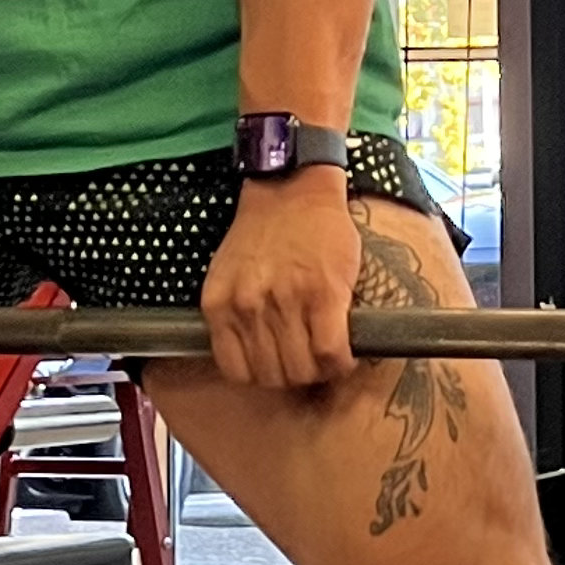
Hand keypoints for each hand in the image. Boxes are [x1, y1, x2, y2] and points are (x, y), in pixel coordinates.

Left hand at [199, 177, 362, 388]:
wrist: (293, 188)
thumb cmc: (263, 232)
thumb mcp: (228, 275)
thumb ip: (234, 314)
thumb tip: (257, 358)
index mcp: (219, 305)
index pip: (238, 373)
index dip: (264, 377)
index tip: (280, 366)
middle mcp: (247, 307)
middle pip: (273, 377)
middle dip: (295, 376)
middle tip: (309, 361)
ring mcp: (285, 302)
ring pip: (303, 369)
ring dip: (320, 372)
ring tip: (327, 355)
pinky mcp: (324, 295)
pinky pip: (331, 353)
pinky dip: (341, 362)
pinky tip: (345, 351)